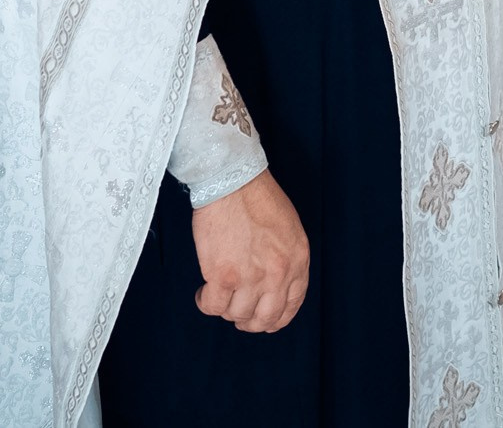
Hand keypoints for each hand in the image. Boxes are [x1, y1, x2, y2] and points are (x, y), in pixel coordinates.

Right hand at [189, 171, 308, 332]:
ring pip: (237, 315)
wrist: (233, 180)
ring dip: (226, 309)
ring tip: (219, 293)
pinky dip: (206, 303)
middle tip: (238, 313)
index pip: (291, 306)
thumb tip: (274, 285)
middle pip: (265, 319)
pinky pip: (213, 307)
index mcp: (298, 261)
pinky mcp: (222, 276)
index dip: (275, 319)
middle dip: (250, 322)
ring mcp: (250, 278)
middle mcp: (278, 274)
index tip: (264, 319)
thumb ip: (287, 259)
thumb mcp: (289, 229)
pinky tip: (204, 292)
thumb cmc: (257, 197)